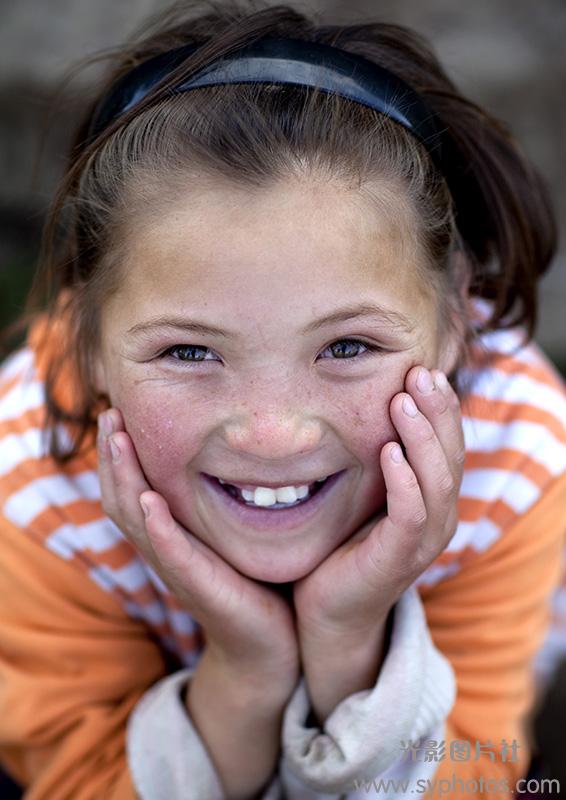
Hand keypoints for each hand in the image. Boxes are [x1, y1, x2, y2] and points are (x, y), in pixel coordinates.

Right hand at [96, 409, 299, 691]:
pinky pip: (170, 552)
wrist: (265, 645)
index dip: (120, 453)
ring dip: (124, 477)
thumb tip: (234, 448)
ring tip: (119, 439)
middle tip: (110, 414)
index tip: (119, 409)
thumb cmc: (250, 582)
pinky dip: (156, 525)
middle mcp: (163, 548)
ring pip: (136, 518)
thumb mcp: (228, 533)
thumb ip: (220, 498)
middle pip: (122, 497)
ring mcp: (177, 568)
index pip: (131, 488)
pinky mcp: (198, 586)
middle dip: (114, 455)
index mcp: (168, 534)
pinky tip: (149, 499)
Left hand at [294, 365, 464, 642]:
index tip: (420, 369)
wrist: (329, 610)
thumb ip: (376, 457)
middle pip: (451, 454)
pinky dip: (404, 481)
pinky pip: (410, 514)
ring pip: (437, 480)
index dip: (439, 406)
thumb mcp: (364, 493)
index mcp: (433, 497)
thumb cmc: (343, 544)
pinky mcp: (399, 557)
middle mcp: (438, 515)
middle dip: (437, 411)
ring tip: (401, 402)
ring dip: (421, 438)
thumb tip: (364, 404)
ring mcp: (422, 539)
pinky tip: (388, 452)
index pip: (447, 443)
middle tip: (418, 373)